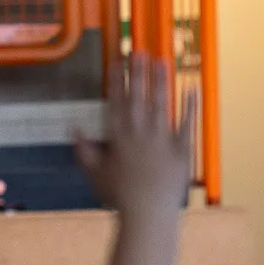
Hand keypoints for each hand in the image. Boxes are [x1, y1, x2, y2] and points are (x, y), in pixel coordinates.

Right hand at [74, 54, 195, 217]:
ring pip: (161, 104)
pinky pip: (187, 123)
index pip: (116, 101)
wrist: (148, 214)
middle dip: (138, 72)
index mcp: (118, 137)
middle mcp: (139, 133)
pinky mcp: (181, 149)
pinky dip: (190, 105)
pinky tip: (191, 87)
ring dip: (161, 81)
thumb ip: (84, 150)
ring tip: (162, 60)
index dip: (117, 79)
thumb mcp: (95, 174)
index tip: (118, 60)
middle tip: (139, 50)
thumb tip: (72, 129)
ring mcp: (161, 139)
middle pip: (138, 97)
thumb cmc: (119, 197)